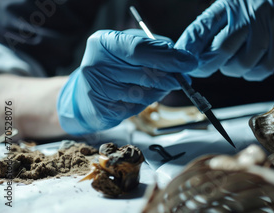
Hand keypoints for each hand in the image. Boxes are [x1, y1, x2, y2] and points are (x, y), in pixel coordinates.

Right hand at [57, 29, 196, 134]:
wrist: (84, 94)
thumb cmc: (113, 66)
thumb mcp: (128, 47)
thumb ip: (153, 48)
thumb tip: (180, 56)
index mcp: (103, 42)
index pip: (141, 50)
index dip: (169, 57)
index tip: (188, 62)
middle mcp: (97, 64)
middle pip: (146, 73)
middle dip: (171, 76)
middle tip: (183, 77)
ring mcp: (99, 89)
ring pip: (145, 93)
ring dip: (160, 90)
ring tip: (161, 84)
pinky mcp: (104, 109)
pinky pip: (138, 106)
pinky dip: (148, 101)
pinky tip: (143, 95)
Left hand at [175, 0, 273, 80]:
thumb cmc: (250, 12)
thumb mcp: (226, 12)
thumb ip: (203, 31)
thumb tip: (182, 56)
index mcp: (230, 2)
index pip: (203, 27)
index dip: (190, 50)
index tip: (183, 64)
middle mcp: (251, 11)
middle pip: (222, 49)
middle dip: (209, 65)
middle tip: (206, 67)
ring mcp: (270, 26)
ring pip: (243, 63)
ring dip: (232, 69)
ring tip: (233, 61)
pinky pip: (263, 69)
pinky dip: (252, 73)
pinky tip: (250, 65)